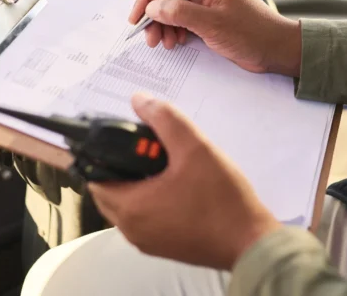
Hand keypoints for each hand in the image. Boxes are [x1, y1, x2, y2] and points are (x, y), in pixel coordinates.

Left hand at [89, 93, 281, 269]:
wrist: (250, 242)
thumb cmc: (221, 197)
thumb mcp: (194, 148)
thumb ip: (164, 119)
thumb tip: (139, 100)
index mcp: (130, 208)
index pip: (95, 176)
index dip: (104, 152)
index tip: (126, 137)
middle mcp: (131, 230)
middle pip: (109, 191)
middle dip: (122, 167)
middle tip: (149, 147)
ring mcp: (148, 242)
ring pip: (128, 206)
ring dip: (137, 183)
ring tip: (166, 163)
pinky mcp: (165, 246)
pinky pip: (146, 219)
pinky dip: (151, 200)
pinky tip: (177, 186)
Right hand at [129, 0, 300, 75]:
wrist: (277, 50)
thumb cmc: (253, 33)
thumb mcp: (212, 24)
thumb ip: (180, 13)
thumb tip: (154, 7)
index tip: (136, 17)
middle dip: (156, 18)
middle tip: (150, 38)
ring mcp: (209, 6)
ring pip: (176, 12)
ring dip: (166, 27)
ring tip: (165, 44)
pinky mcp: (212, 21)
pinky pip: (186, 23)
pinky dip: (177, 32)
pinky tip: (176, 43)